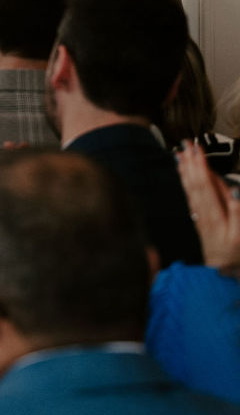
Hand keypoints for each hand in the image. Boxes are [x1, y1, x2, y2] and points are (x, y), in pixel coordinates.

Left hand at [179, 140, 239, 273]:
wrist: (220, 270)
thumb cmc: (235, 253)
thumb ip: (239, 212)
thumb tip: (234, 190)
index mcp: (215, 214)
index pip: (206, 185)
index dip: (201, 165)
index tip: (198, 149)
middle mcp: (203, 212)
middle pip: (195, 183)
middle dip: (191, 162)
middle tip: (187, 143)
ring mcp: (198, 214)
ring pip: (189, 188)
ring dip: (185, 169)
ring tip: (181, 152)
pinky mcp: (198, 217)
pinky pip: (189, 195)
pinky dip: (185, 180)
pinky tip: (183, 172)